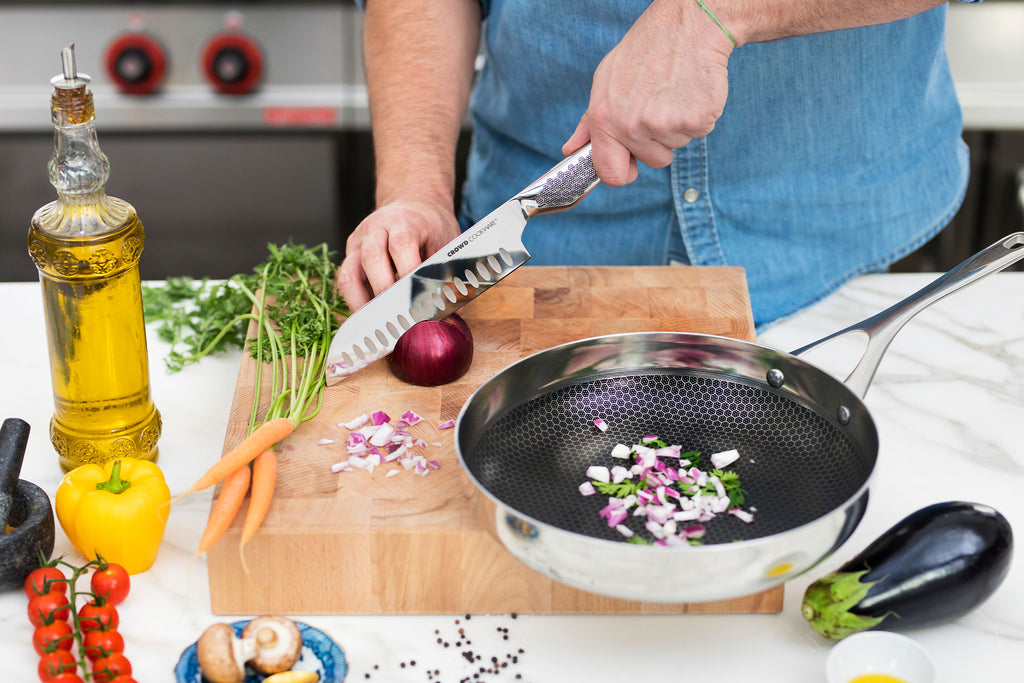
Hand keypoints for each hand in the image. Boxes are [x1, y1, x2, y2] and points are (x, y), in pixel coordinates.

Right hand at [335, 200, 461, 309]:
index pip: (403, 245)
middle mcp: (377, 228)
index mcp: (405, 221)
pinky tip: (366, 317)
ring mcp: (359, 240)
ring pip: (350, 270)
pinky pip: (344, 279)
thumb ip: (446, 272)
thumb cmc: (431, 226)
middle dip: (383, 289)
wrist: (413, 203)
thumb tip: (452, 310)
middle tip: (395, 315)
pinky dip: (353, 300)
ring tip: (373, 325)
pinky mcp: (350, 253)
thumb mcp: (447, 241)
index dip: (409, 273)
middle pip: (372, 256)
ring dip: (360, 300)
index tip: (418, 299)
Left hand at [563, 0, 734, 185]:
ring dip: (678, 125)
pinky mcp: (694, 120)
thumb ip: (590, 122)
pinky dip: (698, 116)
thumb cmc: (645, 52)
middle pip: (653, 161)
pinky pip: (698, 134)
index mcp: (605, 118)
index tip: (632, 163)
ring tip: (673, 93)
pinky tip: (690, 91)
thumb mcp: (606, 81)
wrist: (686, 25)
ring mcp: (663, 124)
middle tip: (659, 104)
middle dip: (658, 140)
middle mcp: (631, 125)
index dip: (624, 172)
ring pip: (676, 147)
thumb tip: (570, 150)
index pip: (611, 174)